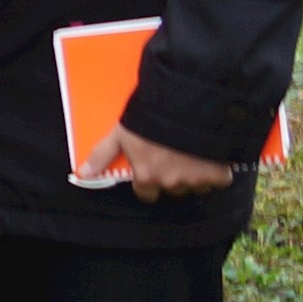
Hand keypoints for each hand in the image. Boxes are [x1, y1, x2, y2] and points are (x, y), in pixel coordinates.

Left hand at [82, 122, 233, 199]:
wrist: (189, 107)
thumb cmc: (151, 119)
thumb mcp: (121, 135)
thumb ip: (102, 156)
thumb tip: (82, 174)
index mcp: (147, 177)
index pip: (146, 194)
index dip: (149, 182)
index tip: (152, 170)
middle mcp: (171, 183)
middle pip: (171, 189)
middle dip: (172, 177)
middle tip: (173, 156)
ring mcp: (196, 180)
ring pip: (195, 185)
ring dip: (195, 174)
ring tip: (191, 152)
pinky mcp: (219, 174)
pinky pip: (219, 180)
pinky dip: (218, 170)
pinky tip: (211, 154)